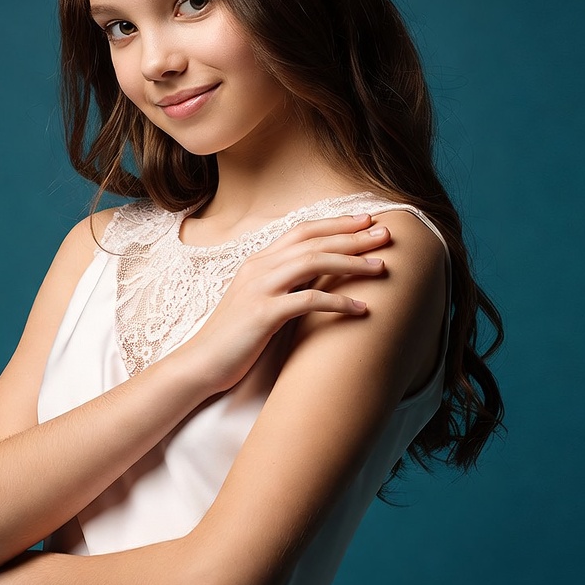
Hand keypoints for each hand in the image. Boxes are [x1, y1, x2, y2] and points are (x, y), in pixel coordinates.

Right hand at [178, 214, 389, 393]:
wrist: (200, 363)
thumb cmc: (233, 337)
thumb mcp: (258, 301)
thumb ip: (283, 284)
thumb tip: (317, 278)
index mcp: (258, 261)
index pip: (302, 230)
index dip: (336, 223)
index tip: (366, 221)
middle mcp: (258, 268)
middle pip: (313, 240)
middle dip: (352, 236)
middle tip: (385, 234)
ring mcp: (259, 289)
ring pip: (313, 262)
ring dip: (351, 263)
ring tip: (380, 267)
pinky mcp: (263, 314)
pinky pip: (307, 301)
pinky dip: (338, 302)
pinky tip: (360, 309)